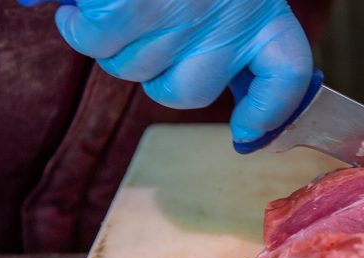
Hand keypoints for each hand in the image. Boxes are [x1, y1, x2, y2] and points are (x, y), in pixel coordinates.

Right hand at [18, 0, 312, 145]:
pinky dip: (76, 23)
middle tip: (137, 30)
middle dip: (151, 70)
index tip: (244, 137)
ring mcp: (181, 12)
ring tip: (105, 2)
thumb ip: (233, 36)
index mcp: (263, 7)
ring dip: (106, 41)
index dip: (268, 114)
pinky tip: (75, 4)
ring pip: (131, 68)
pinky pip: (95, 41)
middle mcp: (229, 16)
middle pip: (184, 91)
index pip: (287, 75)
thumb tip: (247, 130)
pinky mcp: (134, 6)